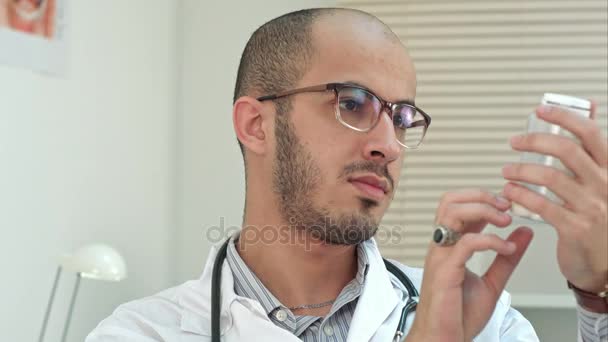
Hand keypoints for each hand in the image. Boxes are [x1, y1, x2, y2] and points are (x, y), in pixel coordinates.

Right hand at [406, 190, 533, 341]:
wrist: (444, 338)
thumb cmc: (459, 314)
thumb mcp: (493, 282)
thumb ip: (506, 258)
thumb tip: (523, 234)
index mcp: (450, 245)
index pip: (458, 205)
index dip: (483, 198)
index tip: (507, 205)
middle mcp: (442, 245)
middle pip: (450, 200)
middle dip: (481, 196)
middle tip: (506, 205)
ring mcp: (441, 255)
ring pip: (452, 212)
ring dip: (483, 210)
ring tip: (505, 220)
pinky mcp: (445, 269)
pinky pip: (467, 242)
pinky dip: (491, 240)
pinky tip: (507, 249)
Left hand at [502, 103, 607, 292]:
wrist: (605, 264)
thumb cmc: (598, 219)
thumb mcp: (601, 181)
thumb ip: (591, 149)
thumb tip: (589, 106)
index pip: (590, 134)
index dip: (564, 117)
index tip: (541, 110)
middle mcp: (604, 185)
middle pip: (567, 151)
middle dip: (535, 141)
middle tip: (515, 142)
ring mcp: (591, 207)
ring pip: (551, 177)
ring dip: (521, 170)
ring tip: (506, 171)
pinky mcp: (575, 228)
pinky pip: (542, 205)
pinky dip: (520, 195)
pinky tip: (509, 192)